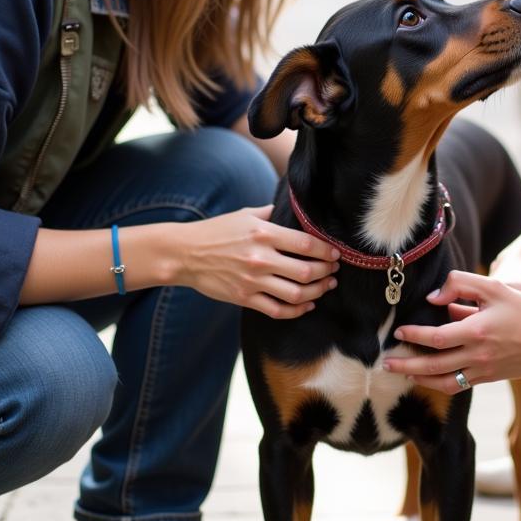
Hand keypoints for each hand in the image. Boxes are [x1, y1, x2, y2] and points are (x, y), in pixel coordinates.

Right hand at [180, 205, 339, 318]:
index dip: (326, 251)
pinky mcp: (244, 298)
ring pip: (296, 293)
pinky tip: (307, 304)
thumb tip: (293, 210)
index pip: (306, 244)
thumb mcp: (246, 215)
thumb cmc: (217, 231)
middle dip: (327, 272)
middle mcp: (261, 258)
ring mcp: (253, 281)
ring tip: (327, 286)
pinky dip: (297, 310)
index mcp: (264, 233)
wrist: (186, 254)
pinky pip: (278, 310)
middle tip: (334, 271)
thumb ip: (272, 213)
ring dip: (318, 291)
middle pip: (307, 271)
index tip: (335, 253)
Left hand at [382, 270, 520, 392]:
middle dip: (406, 364)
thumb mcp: (494, 287)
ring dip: (420, 378)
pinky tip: (429, 378)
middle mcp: (477, 355)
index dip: (413, 335)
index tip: (398, 332)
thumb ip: (461, 284)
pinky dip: (440, 384)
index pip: (435, 338)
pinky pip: (458, 386)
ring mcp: (483, 370)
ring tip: (403, 373)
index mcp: (476, 331)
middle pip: (433, 365)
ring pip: (444, 381)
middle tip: (385, 363)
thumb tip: (434, 298)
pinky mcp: (489, 379)